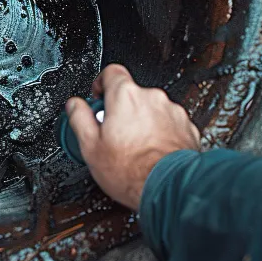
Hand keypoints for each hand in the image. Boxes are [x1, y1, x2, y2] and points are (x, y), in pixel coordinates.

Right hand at [66, 64, 199, 209]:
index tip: (98, 98)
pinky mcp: (186, 127)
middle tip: (113, 133)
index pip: (111, 72)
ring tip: (134, 148)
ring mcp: (172, 112)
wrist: (168, 188)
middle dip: (121, 110)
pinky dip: (160, 133)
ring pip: (150, 110)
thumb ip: (79, 117)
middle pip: (131, 94)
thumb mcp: (90, 146)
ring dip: (142, 122)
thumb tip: (74, 105)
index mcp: (126, 96)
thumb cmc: (132, 171)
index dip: (101, 83)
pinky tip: (151, 152)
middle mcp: (152, 98)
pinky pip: (168, 123)